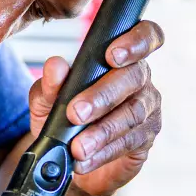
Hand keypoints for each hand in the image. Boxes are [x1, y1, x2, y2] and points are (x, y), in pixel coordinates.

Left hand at [29, 20, 163, 195]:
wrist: (70, 157)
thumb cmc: (65, 119)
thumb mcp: (47, 102)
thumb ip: (49, 84)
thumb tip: (55, 66)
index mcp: (121, 58)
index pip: (145, 36)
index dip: (136, 41)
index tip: (112, 55)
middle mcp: (140, 79)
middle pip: (133, 78)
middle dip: (103, 95)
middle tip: (76, 112)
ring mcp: (147, 109)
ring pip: (132, 114)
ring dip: (102, 131)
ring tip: (77, 146)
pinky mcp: (146, 139)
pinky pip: (130, 142)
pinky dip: (104, 152)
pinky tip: (86, 159)